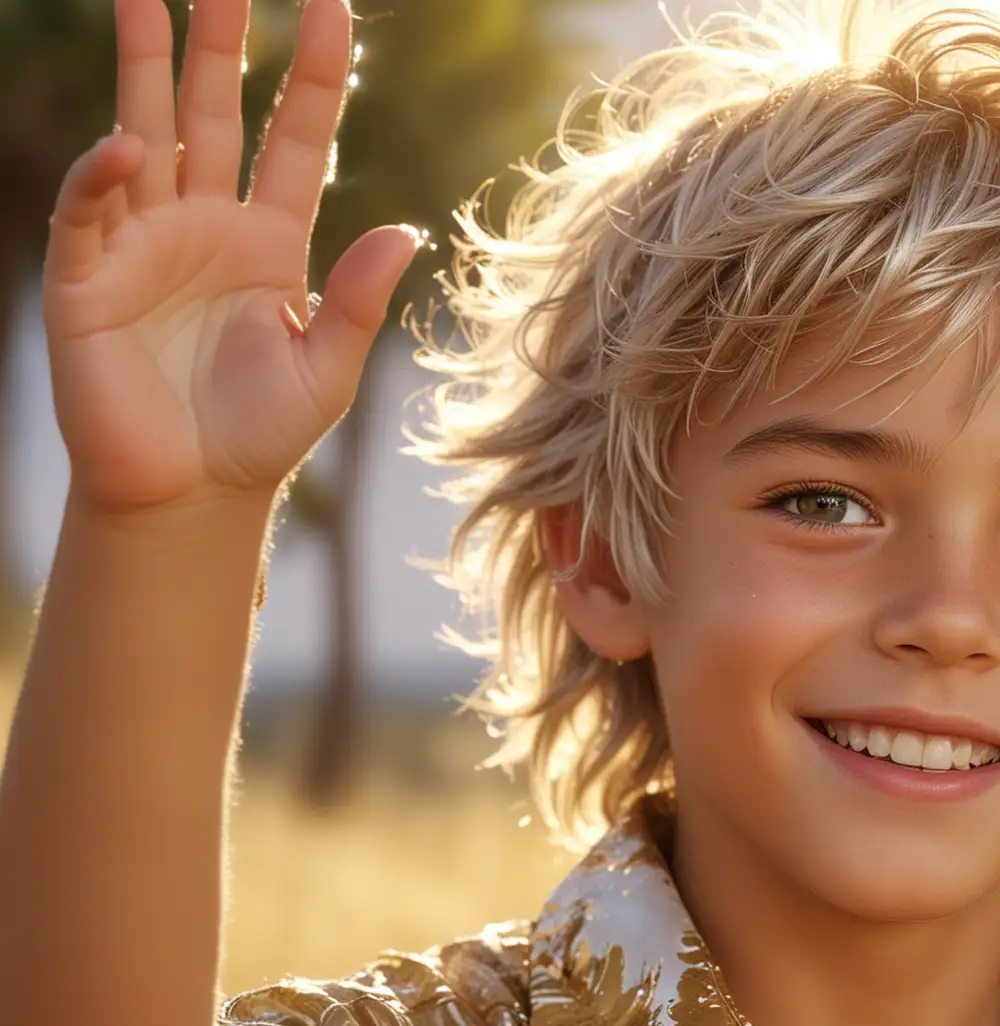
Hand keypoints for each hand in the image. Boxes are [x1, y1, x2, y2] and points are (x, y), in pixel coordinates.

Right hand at [42, 0, 422, 515]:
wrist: (190, 495)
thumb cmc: (258, 434)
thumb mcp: (325, 367)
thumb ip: (356, 301)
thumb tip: (402, 232)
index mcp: (268, 240)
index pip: (294, 137)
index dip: (314, 76)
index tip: (332, 8)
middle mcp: (203, 224)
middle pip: (214, 110)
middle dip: (219, 41)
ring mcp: (142, 242)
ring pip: (143, 131)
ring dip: (142, 64)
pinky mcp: (88, 279)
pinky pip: (91, 212)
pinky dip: (101, 177)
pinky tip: (123, 143)